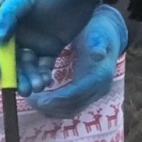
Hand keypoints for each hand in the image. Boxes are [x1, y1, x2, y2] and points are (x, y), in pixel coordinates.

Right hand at [0, 0, 99, 95]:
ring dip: (28, 78)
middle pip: (9, 60)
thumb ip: (9, 14)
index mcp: (5, 20)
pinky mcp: (50, 48)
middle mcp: (16, 34)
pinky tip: (46, 80)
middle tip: (22, 88)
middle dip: (14, 75)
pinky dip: (43, 75)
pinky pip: (43, 66)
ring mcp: (34, 42)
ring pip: (26, 66)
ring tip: (37, 85)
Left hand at [29, 5, 127, 119]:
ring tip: (33, 102)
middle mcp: (99, 90)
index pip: (76, 95)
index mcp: (100, 76)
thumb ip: (97, 43)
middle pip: (73, 107)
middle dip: (50, 107)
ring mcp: (95, 94)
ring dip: (52, 110)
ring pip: (71, 110)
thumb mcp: (98, 33)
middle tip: (31, 101)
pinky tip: (42, 100)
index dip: (56, 99)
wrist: (110, 35)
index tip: (37, 99)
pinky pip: (71, 107)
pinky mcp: (88, 95)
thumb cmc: (100, 32)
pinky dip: (56, 107)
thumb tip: (98, 54)